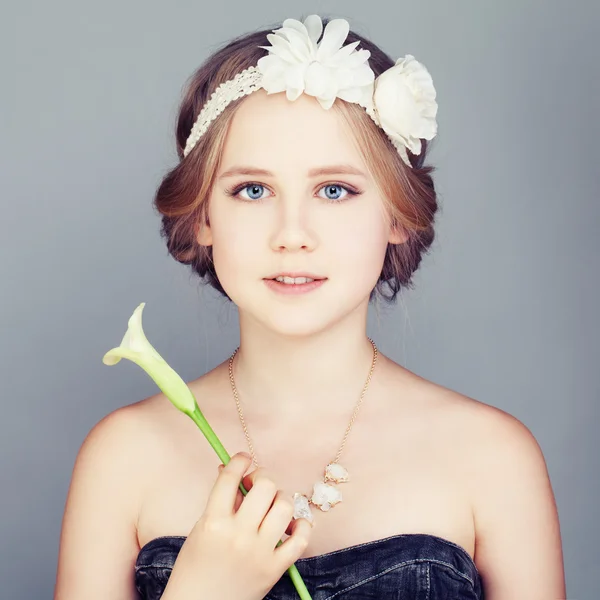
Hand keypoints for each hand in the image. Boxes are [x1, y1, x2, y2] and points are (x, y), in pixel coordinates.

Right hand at [161, 452, 313, 599]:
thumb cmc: (194, 569)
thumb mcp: (200, 529)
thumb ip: (219, 501)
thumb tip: (231, 470)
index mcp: (213, 522)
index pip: (230, 478)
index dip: (239, 460)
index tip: (244, 458)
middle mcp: (238, 535)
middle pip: (265, 486)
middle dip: (262, 479)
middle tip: (256, 485)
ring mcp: (260, 552)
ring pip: (285, 506)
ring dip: (280, 500)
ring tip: (271, 506)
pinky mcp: (275, 569)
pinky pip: (302, 538)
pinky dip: (301, 526)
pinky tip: (291, 524)